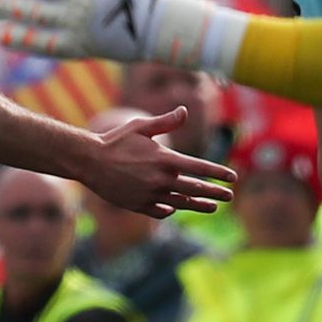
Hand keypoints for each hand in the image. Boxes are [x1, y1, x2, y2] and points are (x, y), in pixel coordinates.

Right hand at [66, 105, 234, 220]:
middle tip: (229, 196)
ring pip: (181, 203)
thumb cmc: (115, 141)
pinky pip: (159, 211)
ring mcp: (149, 195)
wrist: (88, 161)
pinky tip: (175, 207)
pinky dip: (169, 210)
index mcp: (165, 159)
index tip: (233, 178)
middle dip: (215, 192)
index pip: (200, 168)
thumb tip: (185, 110)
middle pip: (195, 188)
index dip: (218, 173)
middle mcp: (160, 180)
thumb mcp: (141, 126)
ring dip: (199, 205)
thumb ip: (165, 121)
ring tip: (212, 207)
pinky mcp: (137, 205)